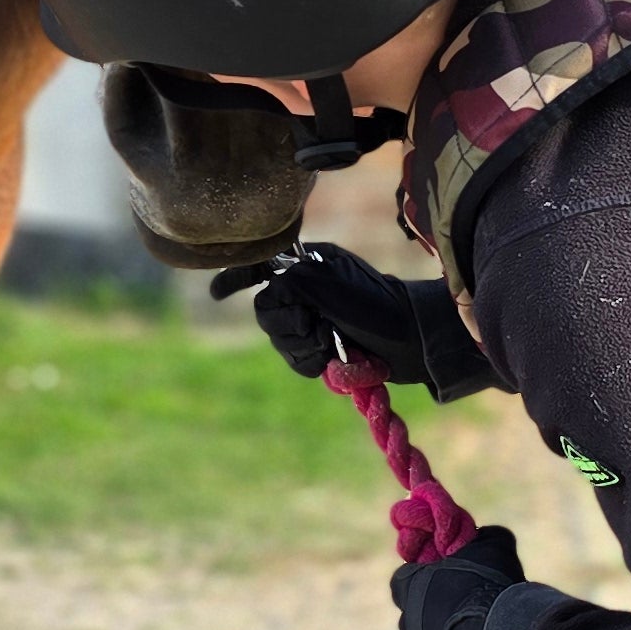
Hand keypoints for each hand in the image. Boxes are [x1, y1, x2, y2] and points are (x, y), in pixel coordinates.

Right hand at [217, 245, 490, 398]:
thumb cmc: (377, 306)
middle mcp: (308, 290)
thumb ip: (293, 281)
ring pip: (281, 341)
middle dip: (288, 326)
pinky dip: (312, 364)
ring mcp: (315, 320)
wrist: (413, 340)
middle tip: (315, 327)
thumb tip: (270, 288)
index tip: (216, 294)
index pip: (262, 267)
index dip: (237, 278)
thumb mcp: (332, 285)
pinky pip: (297, 361)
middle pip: (267, 312)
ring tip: (331, 345)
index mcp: (309, 266)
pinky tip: (333, 361)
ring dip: (303, 347)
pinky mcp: (323, 347)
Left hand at [391, 525, 525, 629]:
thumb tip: (483, 536)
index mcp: (408, 587)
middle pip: (416, 619)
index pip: (404, 581)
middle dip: (437, 619)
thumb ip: (484, 539)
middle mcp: (404, 622)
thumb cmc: (490, 587)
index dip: (425, 582)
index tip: (449, 585)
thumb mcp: (493, 546)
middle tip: (468, 619)